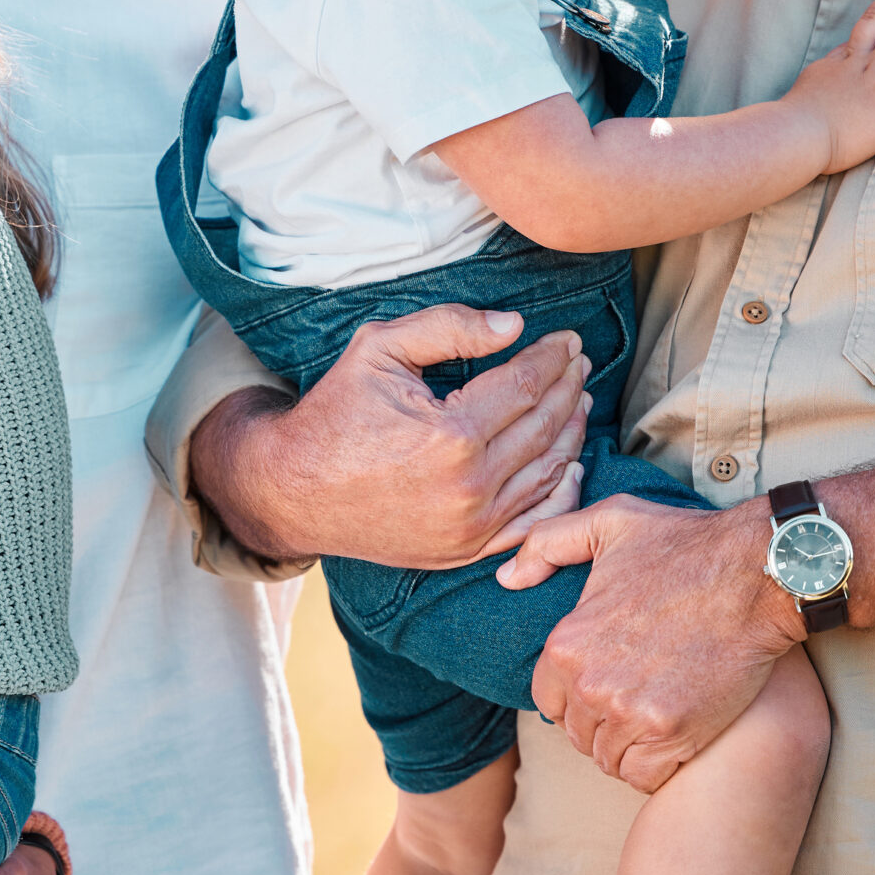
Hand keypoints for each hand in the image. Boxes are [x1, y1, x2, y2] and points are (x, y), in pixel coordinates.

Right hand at [190, 304, 590, 569]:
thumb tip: (514, 325)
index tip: (568, 339)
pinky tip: (572, 462)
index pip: (526, 386)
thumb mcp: (379, 349)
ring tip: (578, 399)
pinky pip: (534, 521)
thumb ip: (448, 327)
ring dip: (572, 432)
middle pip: (545, 427)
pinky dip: (562, 491)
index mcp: (452, 433)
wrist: (295, 489)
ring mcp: (472, 526)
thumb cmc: (336, 412)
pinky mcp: (467, 549)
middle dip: (568, 388)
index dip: (553, 358)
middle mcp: (470, 486)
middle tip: (579, 362)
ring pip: (549, 473)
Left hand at [496, 495, 801, 792]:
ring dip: (627, 747)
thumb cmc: (685, 545)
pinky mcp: (674, 732)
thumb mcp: (607, 523)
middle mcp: (590, 684)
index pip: (546, 699)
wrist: (757, 573)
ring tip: (653, 719)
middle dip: (599, 723)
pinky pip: (643, 776)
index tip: (603, 684)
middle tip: (634, 701)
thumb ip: (546, 544)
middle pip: (576, 733)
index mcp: (566, 643)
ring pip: (608, 758)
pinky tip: (671, 739)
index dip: (573, 695)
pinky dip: (654, 766)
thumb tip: (507, 578)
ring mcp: (631, 712)